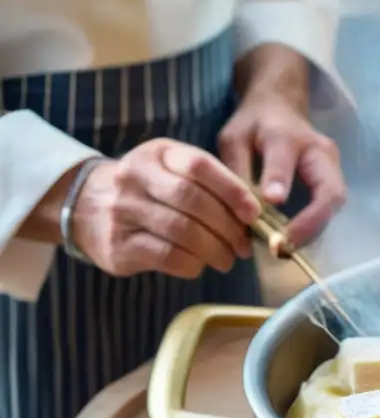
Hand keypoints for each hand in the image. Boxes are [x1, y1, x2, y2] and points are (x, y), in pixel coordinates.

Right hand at [72, 139, 261, 278]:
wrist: (86, 206)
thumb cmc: (151, 191)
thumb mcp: (175, 171)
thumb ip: (211, 185)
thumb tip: (254, 217)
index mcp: (158, 153)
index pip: (200, 166)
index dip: (233, 191)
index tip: (254, 214)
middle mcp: (135, 176)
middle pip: (194, 201)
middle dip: (227, 227)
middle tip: (243, 246)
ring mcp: (122, 210)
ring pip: (183, 231)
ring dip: (215, 250)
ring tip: (227, 259)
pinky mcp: (118, 245)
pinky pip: (168, 256)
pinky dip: (193, 264)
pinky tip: (199, 264)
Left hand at [218, 90, 345, 246]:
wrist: (279, 107)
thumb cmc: (252, 125)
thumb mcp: (234, 139)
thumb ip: (238, 170)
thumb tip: (246, 214)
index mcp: (285, 134)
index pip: (285, 158)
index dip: (280, 180)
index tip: (271, 202)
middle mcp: (320, 151)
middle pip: (329, 191)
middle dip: (310, 223)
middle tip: (283, 246)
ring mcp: (333, 167)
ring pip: (334, 204)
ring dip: (313, 231)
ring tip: (284, 249)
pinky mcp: (334, 180)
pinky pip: (329, 209)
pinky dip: (313, 228)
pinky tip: (291, 241)